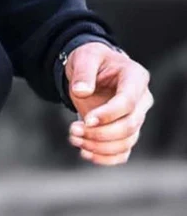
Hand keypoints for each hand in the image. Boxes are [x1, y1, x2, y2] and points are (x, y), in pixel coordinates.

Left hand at [65, 41, 153, 164]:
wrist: (92, 69)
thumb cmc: (91, 59)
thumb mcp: (85, 57)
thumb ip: (84, 72)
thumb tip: (81, 91)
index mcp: (135, 78)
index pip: (128, 103)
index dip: (108, 115)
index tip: (87, 120)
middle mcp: (141, 100)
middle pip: (129, 126)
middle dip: (100, 133)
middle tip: (73, 130)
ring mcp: (136, 117)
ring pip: (126, 141)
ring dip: (99, 146)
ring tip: (74, 138)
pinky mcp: (126, 131)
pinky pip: (123, 151)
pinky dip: (106, 158)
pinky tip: (86, 153)